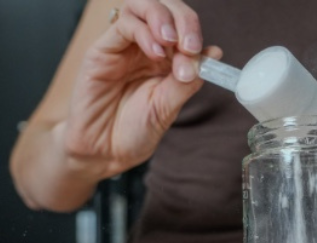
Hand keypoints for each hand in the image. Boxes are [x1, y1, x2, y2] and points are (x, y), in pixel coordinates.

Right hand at [63, 0, 220, 177]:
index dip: (194, 33)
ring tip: (172, 43)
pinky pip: (124, 25)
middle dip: (183, 20)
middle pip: (166, 8)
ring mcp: (124, 46)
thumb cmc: (133, 133)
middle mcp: (145, 47)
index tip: (200, 55)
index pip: (183, 26)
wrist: (103, 154)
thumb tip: (214, 53)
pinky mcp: (102, 50)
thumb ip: (188, 81)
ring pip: (142, 7)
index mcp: (166, 59)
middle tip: (189, 45)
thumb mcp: (167, 108)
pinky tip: (155, 53)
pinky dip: (143, 32)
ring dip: (162, 18)